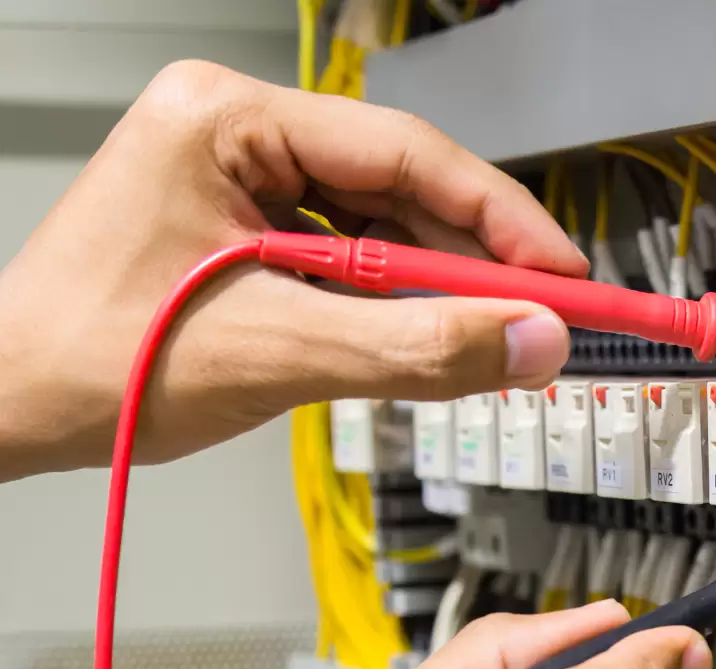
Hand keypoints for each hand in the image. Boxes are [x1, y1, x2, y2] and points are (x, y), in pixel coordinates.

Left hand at [0, 60, 587, 480]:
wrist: (7, 409)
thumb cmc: (91, 362)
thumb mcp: (279, 351)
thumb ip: (419, 348)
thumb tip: (530, 342)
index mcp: (225, 118)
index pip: (406, 151)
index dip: (502, 217)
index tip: (565, 274)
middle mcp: (232, 131)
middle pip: (401, 185)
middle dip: (475, 259)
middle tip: (544, 317)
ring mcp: (235, 178)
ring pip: (380, 224)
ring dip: (434, 286)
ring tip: (486, 337)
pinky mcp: (241, 227)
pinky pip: (346, 255)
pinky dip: (391, 301)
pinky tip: (422, 336)